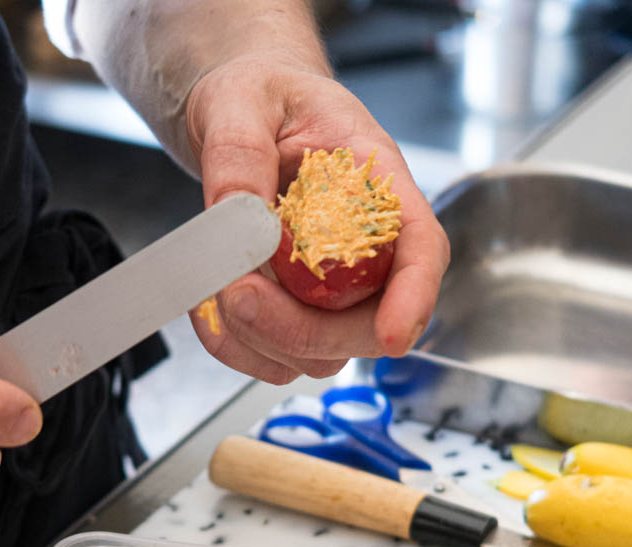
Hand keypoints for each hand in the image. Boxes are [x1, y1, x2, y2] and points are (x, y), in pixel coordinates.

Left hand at [186, 62, 449, 384]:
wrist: (242, 118)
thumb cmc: (263, 99)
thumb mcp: (244, 100)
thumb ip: (239, 151)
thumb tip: (236, 215)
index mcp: (378, 188)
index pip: (421, 250)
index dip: (414, 298)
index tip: (393, 335)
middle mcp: (367, 253)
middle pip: (367, 326)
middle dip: (301, 328)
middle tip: (238, 291)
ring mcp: (333, 296)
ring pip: (318, 355)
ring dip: (260, 338)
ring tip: (215, 284)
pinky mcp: (294, 317)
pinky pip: (273, 361)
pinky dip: (234, 346)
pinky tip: (209, 303)